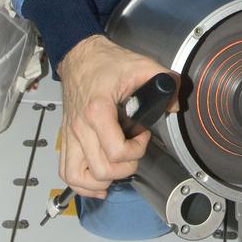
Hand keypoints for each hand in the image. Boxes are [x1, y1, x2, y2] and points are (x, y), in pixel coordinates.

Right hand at [57, 36, 177, 197]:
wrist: (80, 57)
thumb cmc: (105, 63)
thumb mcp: (141, 65)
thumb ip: (165, 80)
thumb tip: (176, 104)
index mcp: (98, 111)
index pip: (116, 151)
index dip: (137, 150)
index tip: (143, 135)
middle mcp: (80, 127)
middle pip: (101, 170)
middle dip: (125, 168)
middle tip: (133, 151)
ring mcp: (70, 135)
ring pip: (78, 177)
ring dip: (101, 181)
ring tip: (117, 169)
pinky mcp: (66, 138)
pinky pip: (66, 171)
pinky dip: (80, 184)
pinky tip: (97, 184)